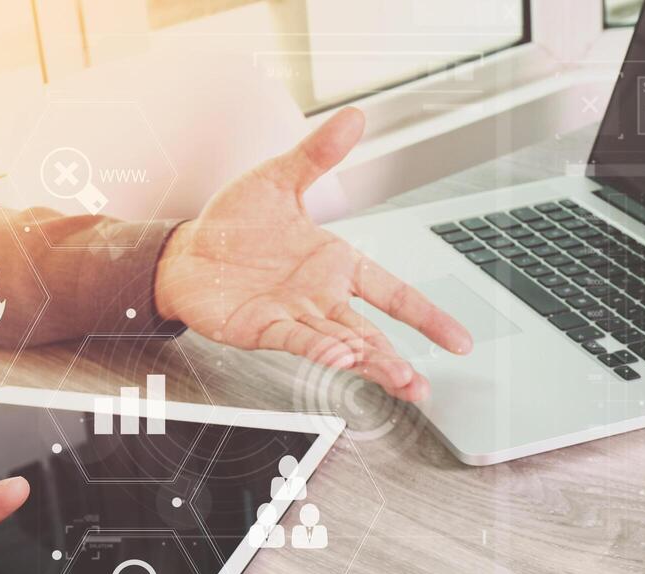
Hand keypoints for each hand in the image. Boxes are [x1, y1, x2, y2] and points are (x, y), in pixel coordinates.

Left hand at [153, 107, 471, 400]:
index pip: (394, 292)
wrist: (185, 251)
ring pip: (342, 345)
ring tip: (400, 381)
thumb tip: (354, 118)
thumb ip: (317, 155)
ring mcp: (295, 316)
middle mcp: (321, 296)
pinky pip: (298, 340)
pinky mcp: (264, 328)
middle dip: (399, 358)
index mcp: (336, 264)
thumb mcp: (279, 180)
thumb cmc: (232, 223)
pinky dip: (321, 349)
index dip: (427, 316)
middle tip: (423, 385)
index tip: (459, 341)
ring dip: (371, 363)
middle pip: (371, 332)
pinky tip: (344, 359)